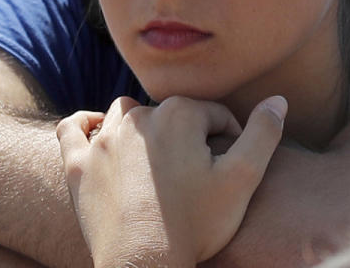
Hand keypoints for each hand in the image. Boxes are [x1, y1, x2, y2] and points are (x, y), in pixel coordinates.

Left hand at [57, 95, 285, 267]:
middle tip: (195, 173)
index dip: (229, 139)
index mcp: (179, 114)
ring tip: (155, 158)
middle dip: (187, 136)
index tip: (229, 168)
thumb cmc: (196, 224)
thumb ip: (263, 133)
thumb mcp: (242, 179)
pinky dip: (83, 125)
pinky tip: (95, 133)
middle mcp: (137, 118)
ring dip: (141, 128)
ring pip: (123, 115)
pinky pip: (72, 128)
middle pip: (170, 115)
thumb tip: (278, 99)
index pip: (213, 114)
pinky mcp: (77, 164)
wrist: (143, 265)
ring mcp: (102, 140)